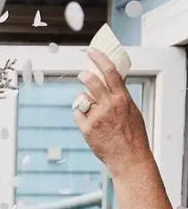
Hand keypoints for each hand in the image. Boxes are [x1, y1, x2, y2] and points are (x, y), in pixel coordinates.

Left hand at [75, 48, 150, 171]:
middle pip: (91, 81)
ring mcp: (97, 117)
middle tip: (82, 74)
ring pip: (82, 98)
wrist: (128, 156)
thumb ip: (120, 96)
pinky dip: (80, 114)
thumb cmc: (131, 134)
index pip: (110, 71)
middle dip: (84, 75)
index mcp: (122, 97)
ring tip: (89, 107)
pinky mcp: (87, 129)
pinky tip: (87, 120)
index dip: (99, 58)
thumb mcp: (131, 109)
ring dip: (83, 99)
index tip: (91, 51)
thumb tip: (110, 83)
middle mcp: (109, 105)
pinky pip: (77, 114)